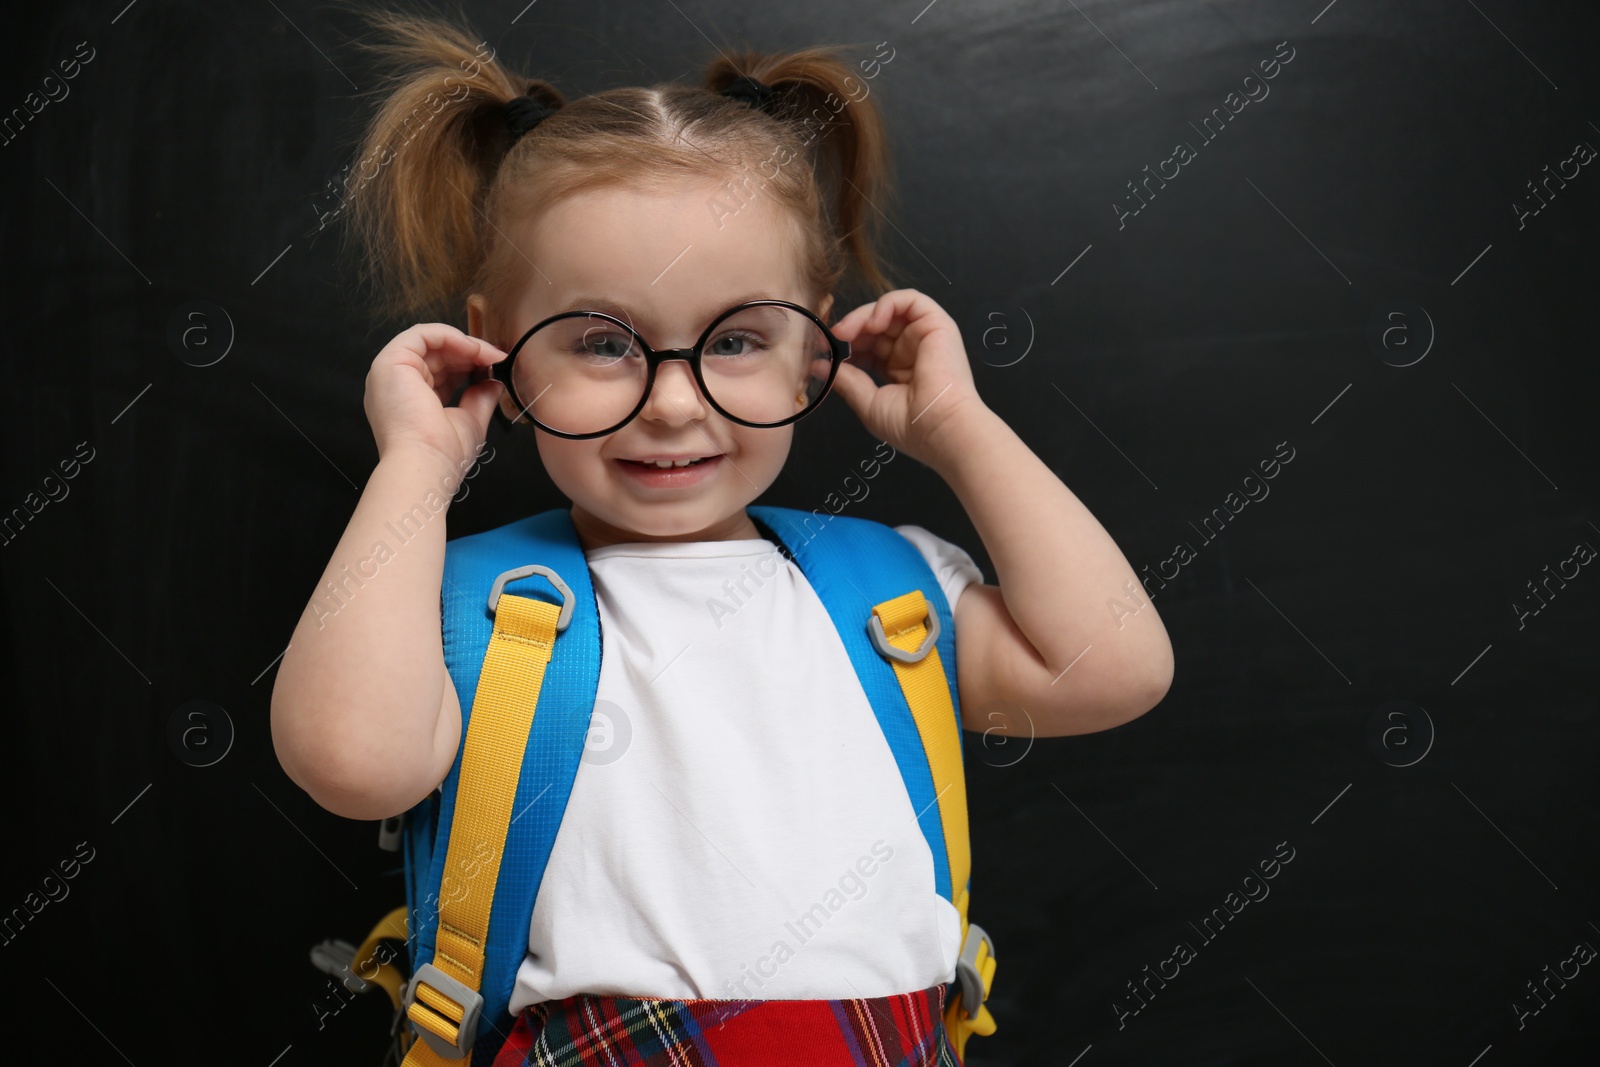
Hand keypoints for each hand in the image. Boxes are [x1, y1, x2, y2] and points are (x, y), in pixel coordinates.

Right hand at [363, 323, 507, 471]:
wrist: (425, 465)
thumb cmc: (441, 454)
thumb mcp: (468, 421)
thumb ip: (479, 398)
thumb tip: (493, 382)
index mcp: (408, 402)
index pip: (440, 372)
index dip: (468, 365)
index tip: (494, 368)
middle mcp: (396, 385)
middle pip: (436, 355)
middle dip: (470, 354)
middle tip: (497, 359)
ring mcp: (389, 372)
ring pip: (430, 342)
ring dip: (464, 344)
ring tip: (489, 356)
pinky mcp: (390, 361)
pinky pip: (422, 335)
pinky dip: (450, 336)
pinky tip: (472, 349)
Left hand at [825, 289, 988, 468]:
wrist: (941, 428)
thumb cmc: (911, 425)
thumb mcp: (869, 402)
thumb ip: (846, 380)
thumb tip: (820, 366)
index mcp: (899, 370)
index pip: (869, 347)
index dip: (847, 346)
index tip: (825, 352)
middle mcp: (912, 351)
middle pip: (875, 327)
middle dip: (850, 329)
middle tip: (831, 339)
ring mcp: (924, 336)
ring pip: (888, 311)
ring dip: (863, 316)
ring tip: (846, 332)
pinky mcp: (937, 323)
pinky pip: (909, 300)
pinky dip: (887, 304)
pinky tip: (873, 323)